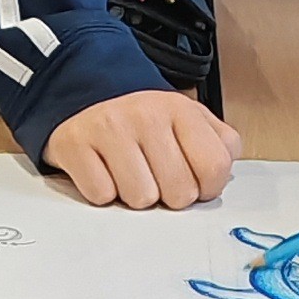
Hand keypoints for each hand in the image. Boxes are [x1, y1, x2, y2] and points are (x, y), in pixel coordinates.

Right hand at [43, 89, 237, 210]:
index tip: (193, 182)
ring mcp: (110, 128)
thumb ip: (217, 145)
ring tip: (128, 174)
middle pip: (179, 193)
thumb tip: (222, 177)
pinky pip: (102, 195)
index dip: (206, 188)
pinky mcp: (76, 145)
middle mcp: (147, 114)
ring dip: (134, 196)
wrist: (84, 99)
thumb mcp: (187, 121)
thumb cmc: (142, 123)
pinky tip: (103, 172)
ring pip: (141, 199)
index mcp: (181, 109)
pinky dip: (102, 193)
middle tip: (155, 178)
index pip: (215, 167)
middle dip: (169, 196)